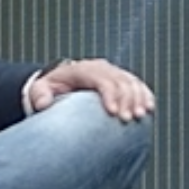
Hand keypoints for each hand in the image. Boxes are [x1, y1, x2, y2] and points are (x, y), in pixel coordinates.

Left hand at [27, 58, 155, 120]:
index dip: (110, 95)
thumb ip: (39, 95)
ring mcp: (113, 73)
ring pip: (131, 82)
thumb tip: (43, 103)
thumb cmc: (50, 88)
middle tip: (128, 120)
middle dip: (127, 100)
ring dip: (139, 98)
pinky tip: (149, 108)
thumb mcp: (39, 90)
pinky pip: (137, 84)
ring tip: (141, 116)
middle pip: (120, 81)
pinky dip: (145, 95)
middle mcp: (100, 68)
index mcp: (83, 69)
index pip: (101, 79)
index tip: (113, 113)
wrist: (61, 83)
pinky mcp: (121, 80)